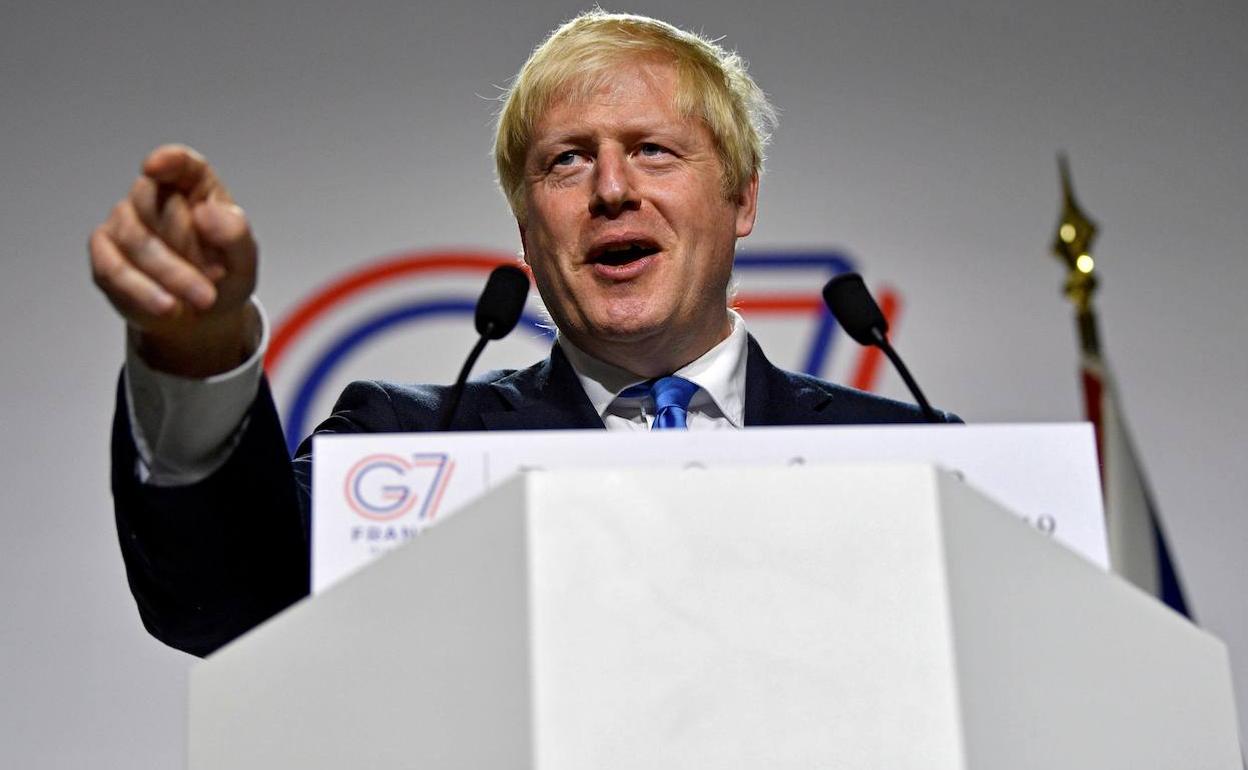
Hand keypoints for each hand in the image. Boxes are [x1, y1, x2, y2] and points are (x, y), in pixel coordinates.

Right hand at [90, 144, 258, 376]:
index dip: (167, 161)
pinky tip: (168, 307)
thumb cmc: (225, 275)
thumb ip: (234, 233)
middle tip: (217, 280)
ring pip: (135, 240)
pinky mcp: (104, 252)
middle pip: (156, 205)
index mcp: (194, 186)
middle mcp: (154, 195)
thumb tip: (205, 213)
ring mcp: (124, 221)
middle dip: (188, 249)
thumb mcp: (244, 260)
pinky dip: (142, 291)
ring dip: (171, 275)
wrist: (203, 315)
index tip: (154, 167)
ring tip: (202, 301)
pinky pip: (113, 269)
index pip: (180, 163)